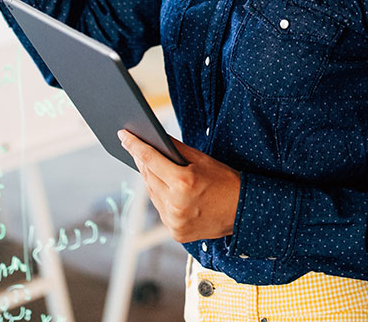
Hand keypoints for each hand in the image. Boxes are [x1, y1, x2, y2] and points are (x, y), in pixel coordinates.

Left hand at [118, 130, 239, 242]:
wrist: (243, 211)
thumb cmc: (225, 181)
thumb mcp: (202, 160)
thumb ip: (176, 149)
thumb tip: (156, 138)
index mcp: (183, 183)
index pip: (150, 159)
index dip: (134, 146)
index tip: (124, 135)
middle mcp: (176, 204)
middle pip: (148, 177)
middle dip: (142, 161)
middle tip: (135, 148)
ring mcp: (175, 221)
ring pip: (152, 195)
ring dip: (150, 180)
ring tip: (150, 167)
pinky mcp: (176, 232)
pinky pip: (161, 210)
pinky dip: (161, 199)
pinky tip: (164, 189)